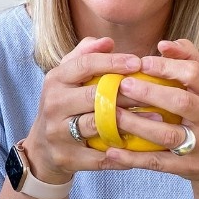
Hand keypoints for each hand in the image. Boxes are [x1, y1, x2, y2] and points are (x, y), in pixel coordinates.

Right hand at [20, 37, 142, 184]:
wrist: (42, 148)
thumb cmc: (63, 105)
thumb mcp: (67, 78)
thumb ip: (85, 55)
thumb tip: (108, 41)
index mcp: (55, 80)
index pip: (85, 65)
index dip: (112, 62)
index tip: (138, 62)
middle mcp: (54, 104)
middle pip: (94, 96)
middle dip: (126, 93)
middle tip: (154, 91)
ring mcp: (58, 132)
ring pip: (98, 126)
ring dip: (130, 123)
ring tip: (156, 119)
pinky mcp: (66, 157)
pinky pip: (99, 157)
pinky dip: (122, 155)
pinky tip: (143, 148)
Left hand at [97, 38, 198, 183]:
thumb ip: (189, 59)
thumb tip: (164, 44)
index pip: (195, 74)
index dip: (169, 66)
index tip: (142, 61)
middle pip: (181, 103)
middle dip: (151, 93)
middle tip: (123, 84)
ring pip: (168, 134)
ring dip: (138, 125)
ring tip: (114, 115)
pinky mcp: (188, 167)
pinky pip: (159, 162)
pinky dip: (134, 158)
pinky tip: (112, 151)